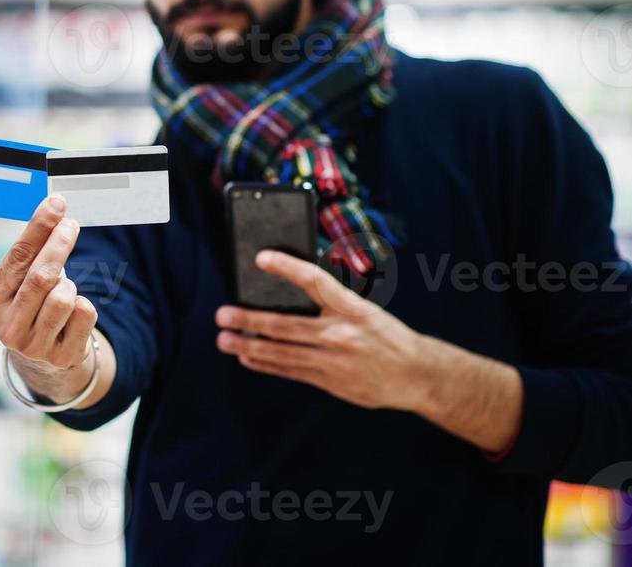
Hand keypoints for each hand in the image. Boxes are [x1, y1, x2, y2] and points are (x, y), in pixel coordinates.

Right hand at [0, 195, 97, 372]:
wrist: (41, 358)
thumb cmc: (29, 304)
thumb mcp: (18, 282)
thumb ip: (28, 254)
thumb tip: (52, 210)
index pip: (16, 258)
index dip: (38, 228)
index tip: (56, 204)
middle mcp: (7, 328)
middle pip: (41, 276)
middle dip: (59, 245)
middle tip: (71, 225)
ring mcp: (33, 347)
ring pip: (64, 296)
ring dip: (69, 285)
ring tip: (62, 290)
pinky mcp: (61, 357)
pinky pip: (84, 314)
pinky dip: (83, 305)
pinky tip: (72, 314)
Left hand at [214, 250, 427, 411]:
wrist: (417, 374)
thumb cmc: (385, 334)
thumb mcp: (364, 310)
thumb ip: (330, 303)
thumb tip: (286, 293)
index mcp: (351, 308)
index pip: (314, 280)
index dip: (286, 266)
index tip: (261, 257)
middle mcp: (340, 333)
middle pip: (283, 325)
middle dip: (247, 319)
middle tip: (221, 314)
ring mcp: (333, 360)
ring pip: (280, 352)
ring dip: (247, 345)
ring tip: (224, 339)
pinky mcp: (330, 381)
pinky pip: (290, 371)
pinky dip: (265, 364)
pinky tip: (247, 357)